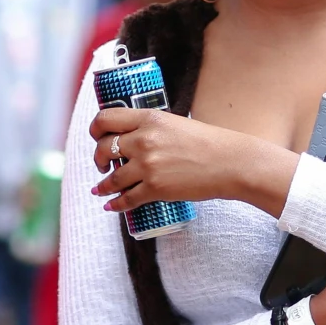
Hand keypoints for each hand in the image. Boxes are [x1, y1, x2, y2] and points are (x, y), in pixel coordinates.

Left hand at [90, 107, 298, 217]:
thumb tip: (133, 137)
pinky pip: (126, 199)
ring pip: (111, 177)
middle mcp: (144, 140)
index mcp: (149, 118)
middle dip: (98, 158)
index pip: (106, 119)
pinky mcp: (155, 188)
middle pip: (103, 148)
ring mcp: (147, 165)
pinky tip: (111, 206)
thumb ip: (152, 128)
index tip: (96, 137)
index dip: (95, 130)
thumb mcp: (175, 124)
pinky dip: (115, 205)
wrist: (230, 163)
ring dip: (103, 185)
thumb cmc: (209, 143)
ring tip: (100, 189)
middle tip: (101, 164)